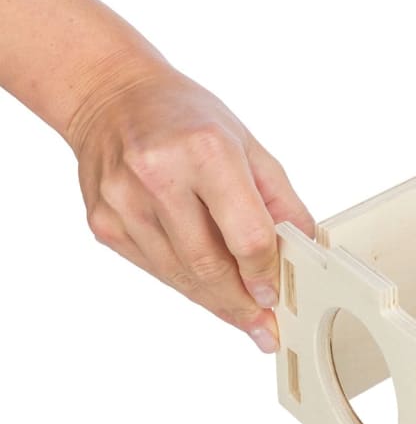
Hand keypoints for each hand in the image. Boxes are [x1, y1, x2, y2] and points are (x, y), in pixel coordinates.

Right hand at [67, 59, 314, 351]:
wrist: (111, 96)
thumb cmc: (185, 115)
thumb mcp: (248, 144)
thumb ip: (279, 200)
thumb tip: (303, 248)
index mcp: (204, 152)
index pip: (245, 235)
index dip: (265, 274)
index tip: (277, 296)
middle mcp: (158, 177)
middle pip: (210, 265)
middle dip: (242, 303)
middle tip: (264, 326)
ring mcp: (124, 204)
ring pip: (181, 276)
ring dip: (215, 301)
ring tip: (243, 315)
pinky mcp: (103, 223)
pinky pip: (155, 269)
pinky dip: (185, 283)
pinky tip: (207, 288)